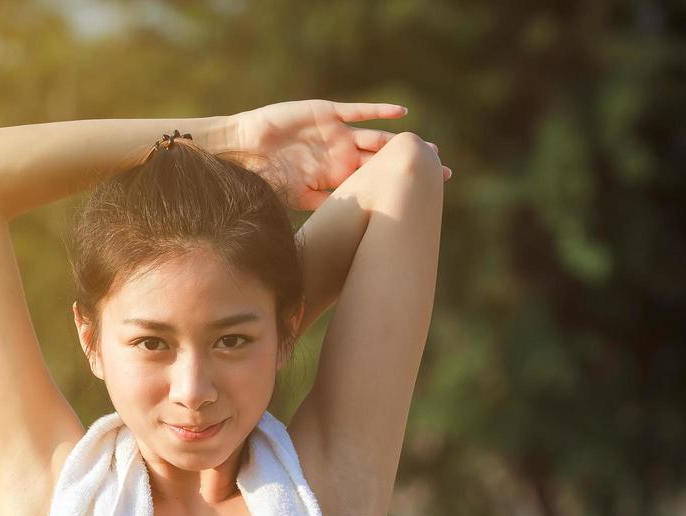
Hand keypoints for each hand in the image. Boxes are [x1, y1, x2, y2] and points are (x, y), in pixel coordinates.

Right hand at [231, 99, 449, 210]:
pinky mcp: (327, 114)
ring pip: (377, 138)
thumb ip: (326, 209)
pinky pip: (357, 111)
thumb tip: (349, 233)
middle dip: (410, 166)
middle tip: (440, 173)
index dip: (397, 189)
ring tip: (427, 147)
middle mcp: (342, 155)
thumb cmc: (267, 178)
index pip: (375, 183)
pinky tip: (401, 114)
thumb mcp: (301, 200)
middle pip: (385, 161)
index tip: (424, 199)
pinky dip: (378, 112)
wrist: (245, 151)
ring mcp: (337, 134)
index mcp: (338, 177)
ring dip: (401, 143)